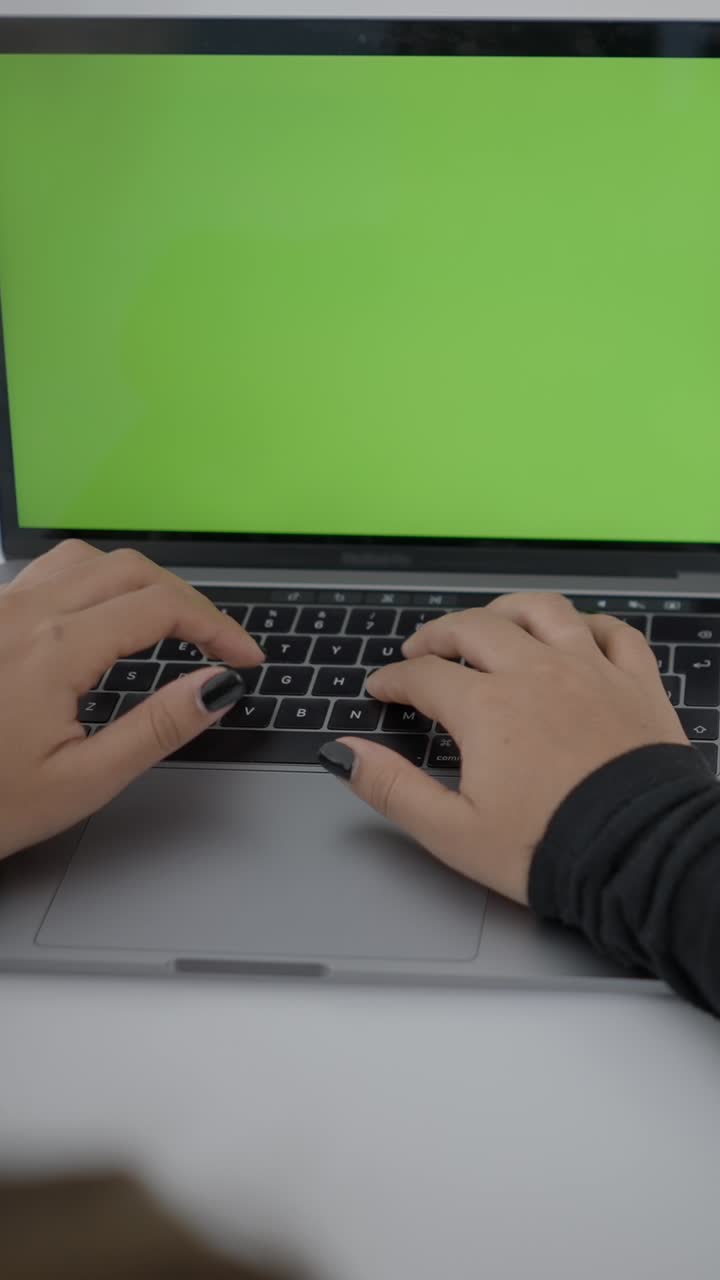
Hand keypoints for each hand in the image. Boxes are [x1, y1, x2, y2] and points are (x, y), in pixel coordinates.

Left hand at [0, 540, 262, 859]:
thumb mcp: (82, 781)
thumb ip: (157, 728)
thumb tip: (215, 688)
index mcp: (54, 650)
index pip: (162, 608)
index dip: (219, 627)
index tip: (245, 658)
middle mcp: (24, 614)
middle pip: (132, 570)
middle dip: (188, 601)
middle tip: (218, 642)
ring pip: (87, 559)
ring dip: (140, 581)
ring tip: (168, 621)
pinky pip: (48, 572)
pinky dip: (94, 580)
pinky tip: (100, 615)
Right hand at [326, 593, 689, 903]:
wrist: (638, 858)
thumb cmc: (547, 849)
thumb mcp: (452, 831)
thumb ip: (392, 787)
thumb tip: (343, 753)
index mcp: (487, 708)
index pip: (424, 676)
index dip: (394, 680)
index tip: (381, 688)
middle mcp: (536, 674)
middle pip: (476, 628)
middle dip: (439, 634)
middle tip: (421, 649)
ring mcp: (591, 671)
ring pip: (543, 611)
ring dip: (507, 610)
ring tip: (490, 620)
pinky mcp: (636, 684)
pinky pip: (614, 632)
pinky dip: (588, 624)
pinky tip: (575, 632)